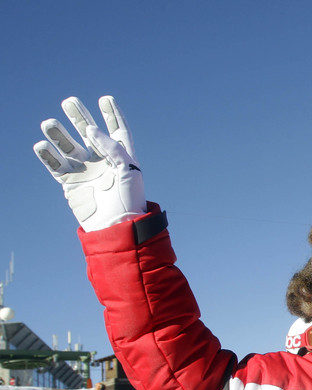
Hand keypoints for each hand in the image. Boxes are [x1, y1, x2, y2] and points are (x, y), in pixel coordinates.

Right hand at [34, 96, 146, 230]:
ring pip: (68, 146)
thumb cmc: (129, 199)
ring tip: (49, 123)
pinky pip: (55, 165)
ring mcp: (85, 170)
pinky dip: (47, 155)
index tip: (105, 99)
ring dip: (58, 133)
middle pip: (89, 133)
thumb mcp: (128, 169)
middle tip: (70, 102)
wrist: (116, 225)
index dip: (112, 115)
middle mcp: (102, 160)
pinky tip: (41, 144)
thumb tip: (90, 129)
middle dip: (80, 117)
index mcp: (121, 156)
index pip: (117, 131)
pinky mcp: (71, 182)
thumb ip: (112, 146)